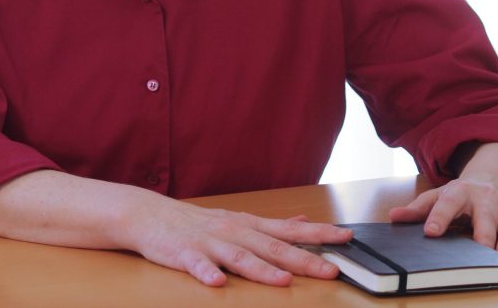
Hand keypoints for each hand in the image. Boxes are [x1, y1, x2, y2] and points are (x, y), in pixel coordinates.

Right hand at [123, 197, 352, 286]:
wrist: (150, 214)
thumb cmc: (197, 222)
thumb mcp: (238, 219)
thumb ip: (272, 225)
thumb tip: (304, 222)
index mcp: (248, 225)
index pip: (290, 230)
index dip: (319, 235)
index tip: (347, 237)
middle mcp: (234, 231)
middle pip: (272, 246)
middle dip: (302, 259)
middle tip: (330, 270)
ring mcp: (209, 242)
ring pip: (239, 256)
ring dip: (261, 269)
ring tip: (283, 282)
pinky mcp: (184, 253)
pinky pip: (197, 265)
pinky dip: (207, 273)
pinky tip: (217, 282)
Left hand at [389, 143, 497, 255]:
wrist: (492, 176)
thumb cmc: (461, 194)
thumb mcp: (438, 196)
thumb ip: (418, 209)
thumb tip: (393, 217)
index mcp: (459, 191)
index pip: (447, 202)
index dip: (439, 216)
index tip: (430, 232)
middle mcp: (484, 196)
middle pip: (485, 212)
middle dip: (483, 231)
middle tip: (479, 249)